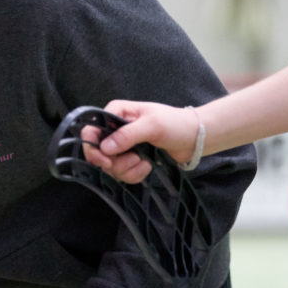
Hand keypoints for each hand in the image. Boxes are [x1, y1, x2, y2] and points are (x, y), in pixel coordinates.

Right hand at [81, 100, 198, 183]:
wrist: (195, 138)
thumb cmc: (176, 124)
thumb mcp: (152, 126)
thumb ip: (127, 135)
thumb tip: (105, 148)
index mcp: (116, 113)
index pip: (91, 129)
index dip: (93, 146)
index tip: (105, 159)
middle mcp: (115, 129)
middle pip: (98, 152)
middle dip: (115, 162)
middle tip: (132, 160)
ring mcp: (123, 146)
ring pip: (110, 166)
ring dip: (128, 169)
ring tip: (145, 162)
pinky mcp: (130, 159)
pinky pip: (122, 173)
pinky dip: (134, 174)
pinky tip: (147, 167)